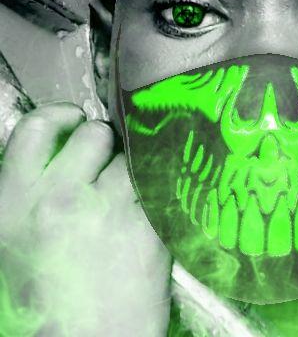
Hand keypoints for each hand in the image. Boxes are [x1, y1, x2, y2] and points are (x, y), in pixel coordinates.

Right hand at [0, 103, 171, 335]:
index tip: (74, 121)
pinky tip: (151, 214)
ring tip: (129, 203)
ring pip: (130, 158)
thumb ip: (30, 194)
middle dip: (104, 146)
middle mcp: (57, 197)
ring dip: (133, 173)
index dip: (59, 116)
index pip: (35, 128)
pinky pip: (158, 184)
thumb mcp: (11, 244)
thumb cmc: (43, 305)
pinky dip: (157, 194)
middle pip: (92, 134)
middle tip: (106, 172)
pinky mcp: (146, 224)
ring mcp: (106, 207)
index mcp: (14, 202)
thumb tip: (59, 155)